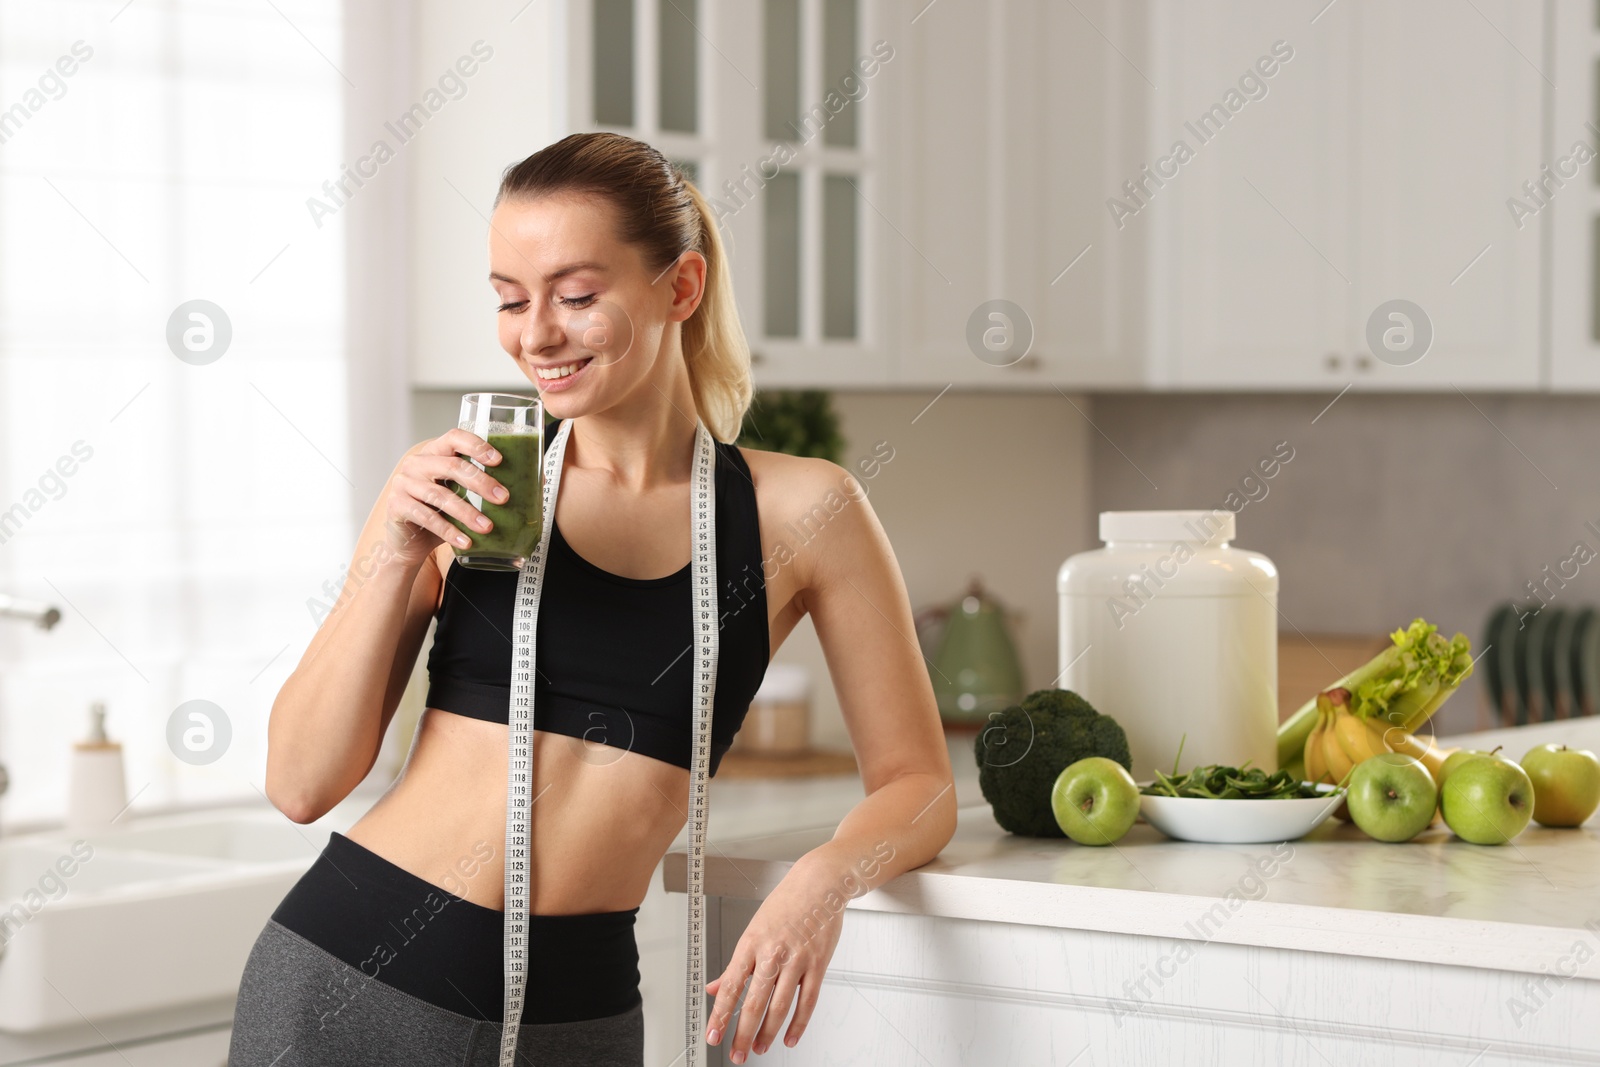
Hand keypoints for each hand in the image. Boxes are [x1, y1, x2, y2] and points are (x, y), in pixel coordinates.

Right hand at [381, 429, 507, 565]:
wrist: (408, 541)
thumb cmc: (440, 513)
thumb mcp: (462, 496)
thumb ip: (485, 487)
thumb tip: (535, 483)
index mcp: (435, 452)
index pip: (455, 438)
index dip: (477, 446)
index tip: (498, 460)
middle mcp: (417, 463)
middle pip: (452, 466)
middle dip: (481, 482)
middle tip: (503, 498)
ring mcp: (404, 483)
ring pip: (440, 495)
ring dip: (468, 513)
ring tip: (487, 526)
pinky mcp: (397, 505)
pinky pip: (428, 518)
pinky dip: (450, 531)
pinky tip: (467, 542)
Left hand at [704, 858, 844, 1061]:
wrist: (820, 884)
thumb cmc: (786, 903)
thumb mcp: (753, 929)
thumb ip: (735, 964)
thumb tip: (714, 988)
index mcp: (751, 943)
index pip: (731, 986)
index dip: (720, 1015)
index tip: (712, 1036)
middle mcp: (773, 953)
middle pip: (755, 1002)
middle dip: (743, 1033)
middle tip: (736, 1054)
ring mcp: (797, 960)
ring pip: (780, 1006)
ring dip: (768, 1033)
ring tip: (759, 1048)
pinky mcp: (818, 964)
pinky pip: (808, 1001)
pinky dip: (798, 1024)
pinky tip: (789, 1037)